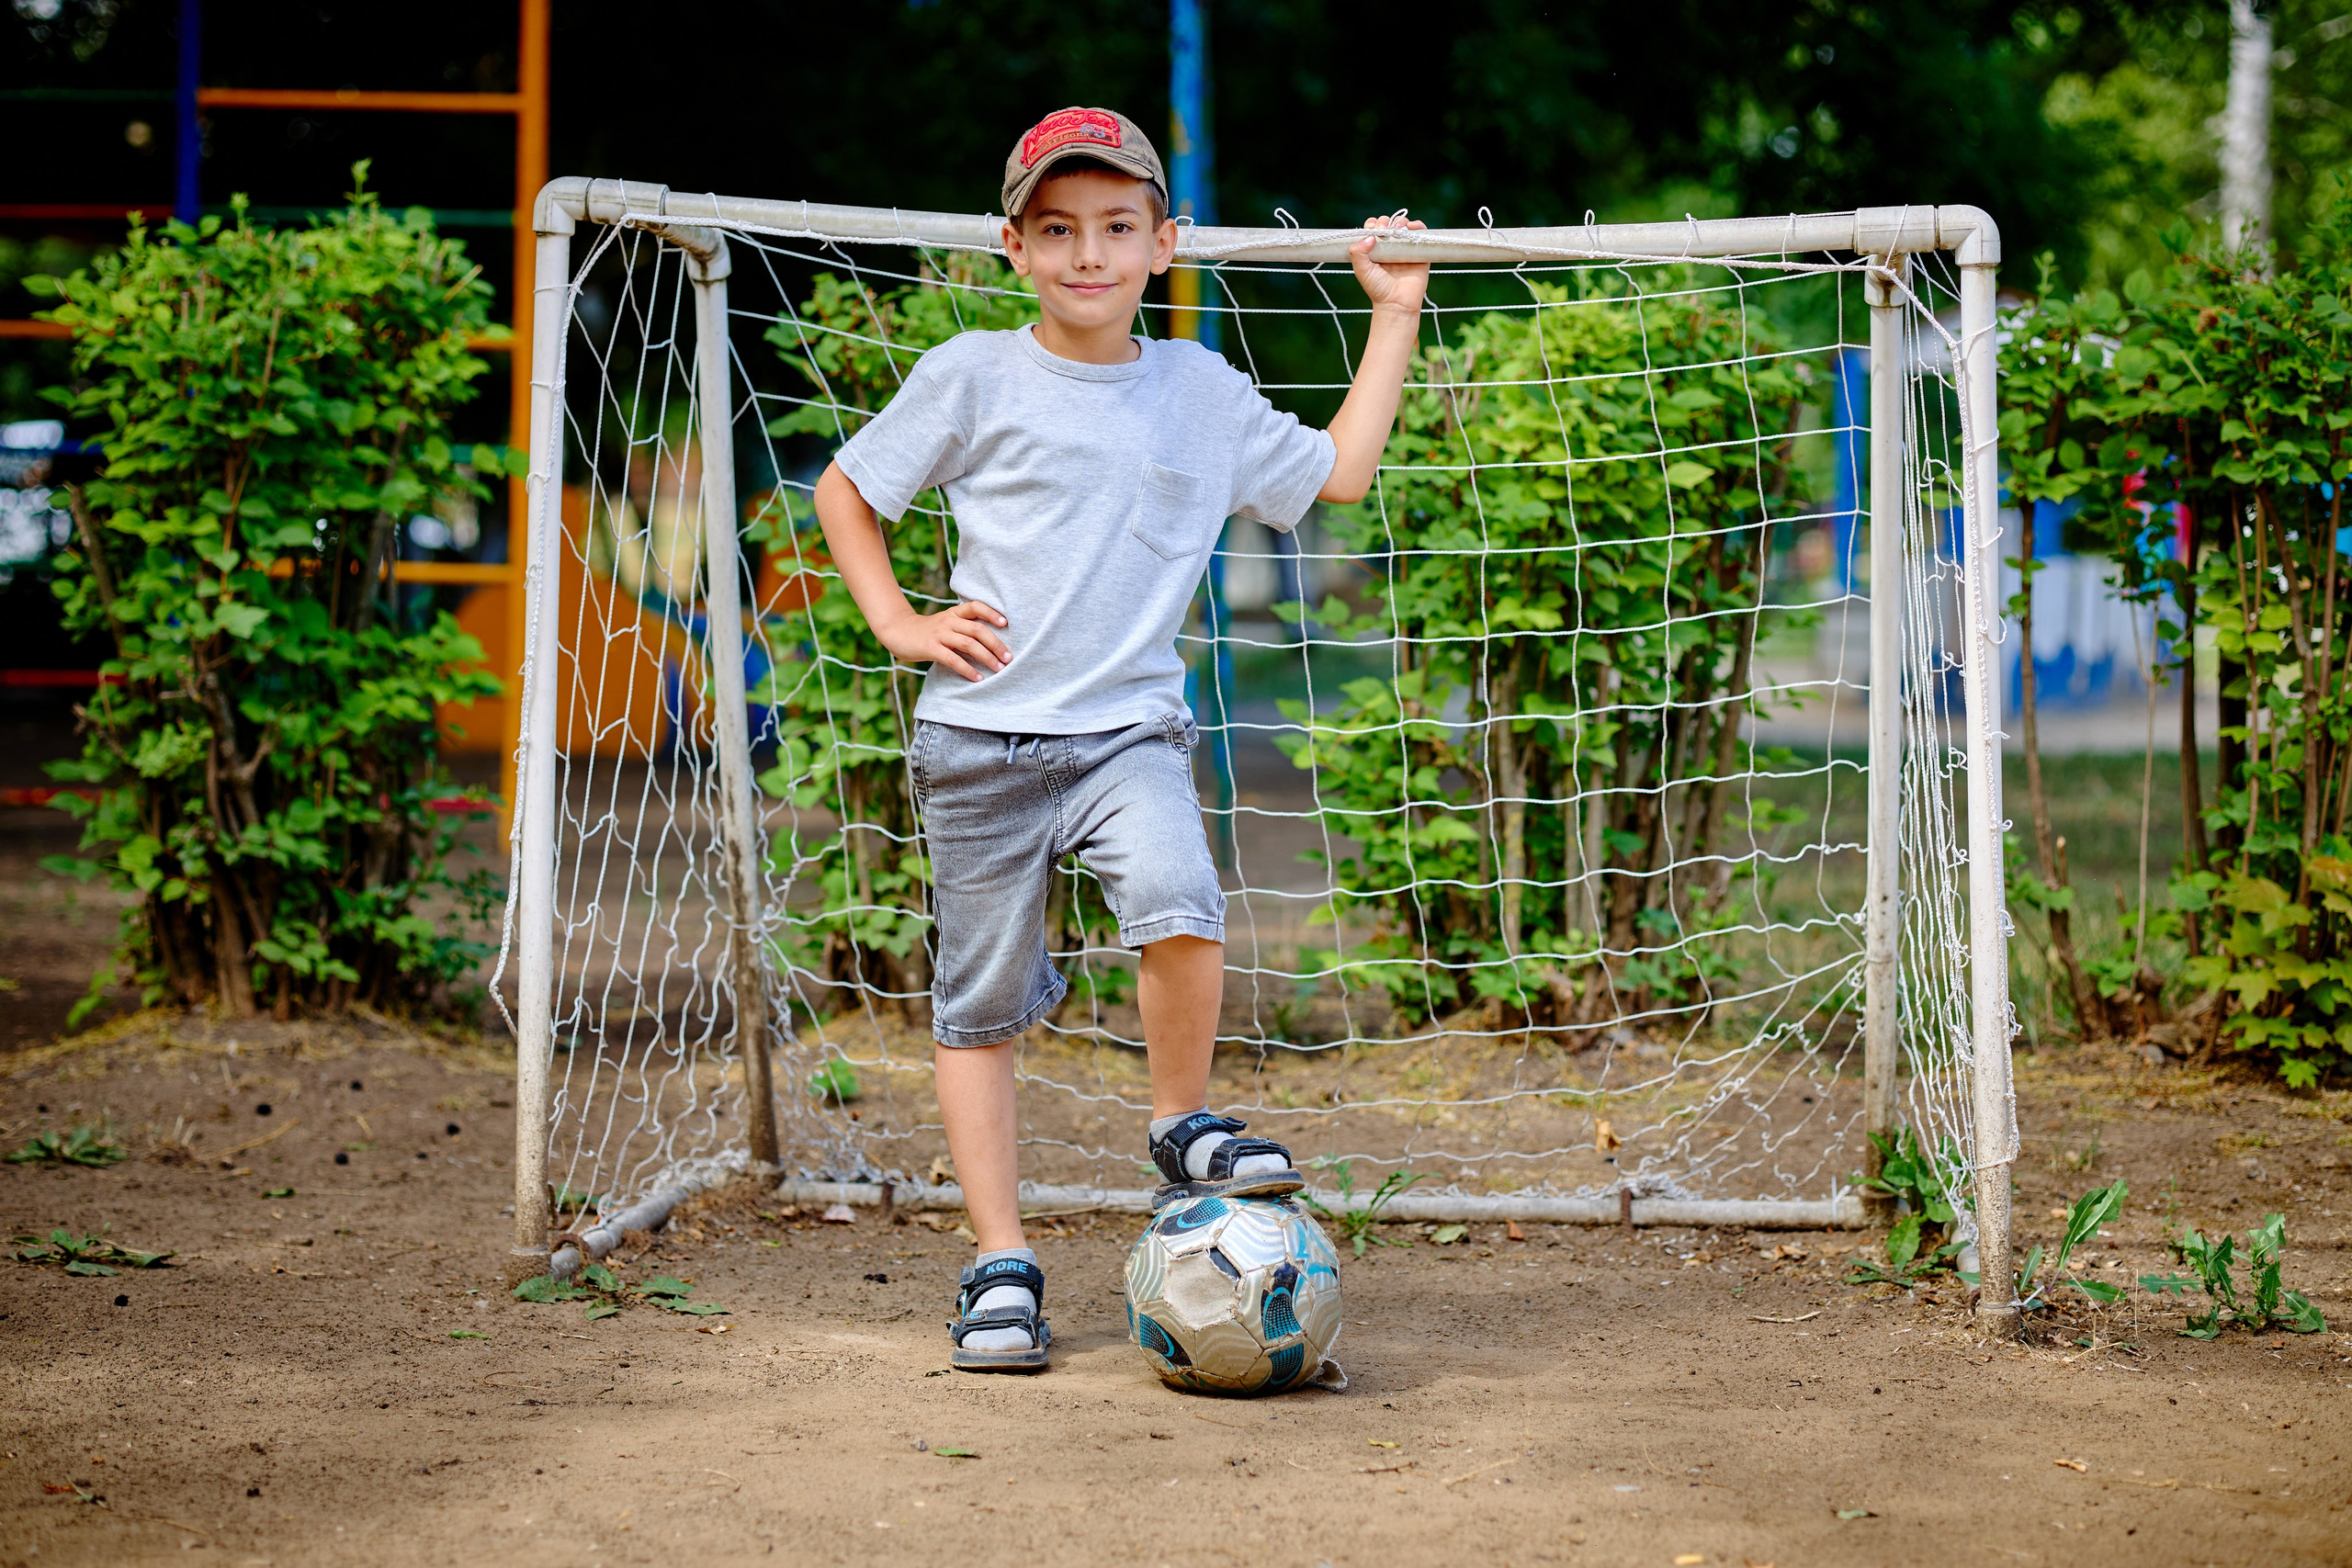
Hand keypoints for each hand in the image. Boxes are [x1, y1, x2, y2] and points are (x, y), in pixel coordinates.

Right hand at [878, 599, 1010, 681]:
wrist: (898, 631)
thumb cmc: (927, 631)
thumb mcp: (945, 623)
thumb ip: (963, 628)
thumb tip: (990, 642)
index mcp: (954, 613)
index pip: (976, 606)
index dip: (991, 613)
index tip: (1005, 623)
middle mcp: (949, 621)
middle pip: (978, 629)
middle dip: (996, 644)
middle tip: (1008, 658)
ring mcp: (939, 634)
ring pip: (969, 644)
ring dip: (986, 658)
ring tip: (998, 669)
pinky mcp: (931, 648)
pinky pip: (953, 659)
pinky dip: (967, 670)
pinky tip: (977, 678)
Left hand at [1349, 214, 1428, 316]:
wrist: (1397, 303)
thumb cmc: (1378, 289)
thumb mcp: (1361, 271)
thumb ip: (1358, 252)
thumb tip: (1370, 236)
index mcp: (1375, 250)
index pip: (1373, 229)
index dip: (1372, 225)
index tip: (1372, 229)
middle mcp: (1390, 247)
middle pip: (1388, 224)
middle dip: (1385, 222)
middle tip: (1384, 231)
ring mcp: (1405, 248)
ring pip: (1403, 226)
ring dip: (1400, 222)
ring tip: (1398, 229)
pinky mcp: (1419, 252)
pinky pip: (1421, 233)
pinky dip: (1418, 226)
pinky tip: (1412, 227)